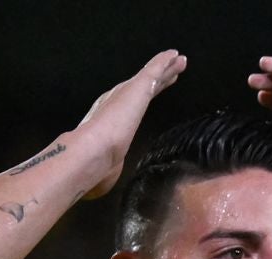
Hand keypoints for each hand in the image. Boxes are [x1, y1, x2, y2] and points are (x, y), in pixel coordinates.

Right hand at [74, 49, 187, 198]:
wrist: (92, 155)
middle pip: (143, 87)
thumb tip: (94, 191)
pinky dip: (163, 61)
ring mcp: (126, 93)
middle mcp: (116, 102)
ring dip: (165, 67)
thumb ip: (104, 174)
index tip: (153, 90)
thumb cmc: (94, 168)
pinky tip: (174, 55)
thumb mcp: (104, 173)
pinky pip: (153, 70)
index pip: (131, 106)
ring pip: (150, 75)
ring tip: (178, 58)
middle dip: (158, 78)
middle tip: (172, 69)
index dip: (143, 97)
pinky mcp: (136, 88)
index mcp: (110, 120)